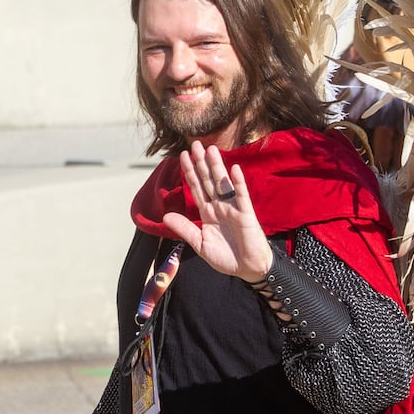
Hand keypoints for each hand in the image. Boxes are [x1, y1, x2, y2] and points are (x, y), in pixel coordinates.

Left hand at [161, 141, 272, 282]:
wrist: (248, 269)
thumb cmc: (226, 258)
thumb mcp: (200, 244)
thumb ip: (184, 229)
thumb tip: (165, 216)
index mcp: (208, 213)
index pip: (197, 188)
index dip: (190, 172)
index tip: (182, 156)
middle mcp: (220, 206)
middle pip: (208, 181)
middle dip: (201, 163)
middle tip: (195, 144)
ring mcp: (233, 208)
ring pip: (223, 184)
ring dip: (217, 167)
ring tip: (210, 150)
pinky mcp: (246, 214)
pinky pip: (241, 196)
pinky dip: (237, 183)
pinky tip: (233, 170)